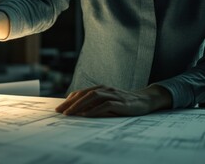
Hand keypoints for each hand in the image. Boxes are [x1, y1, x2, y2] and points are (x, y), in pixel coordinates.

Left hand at [55, 84, 171, 116]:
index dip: (69, 100)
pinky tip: (87, 115)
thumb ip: (95, 104)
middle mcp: (105, 89)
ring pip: (93, 97)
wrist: (145, 100)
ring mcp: (113, 95)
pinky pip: (105, 105)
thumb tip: (79, 111)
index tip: (59, 108)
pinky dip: (95, 110)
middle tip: (60, 112)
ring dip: (80, 105)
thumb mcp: (107, 102)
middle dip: (71, 103)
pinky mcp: (120, 102)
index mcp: (100, 88)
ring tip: (70, 113)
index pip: (81, 93)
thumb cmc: (123, 103)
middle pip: (84, 94)